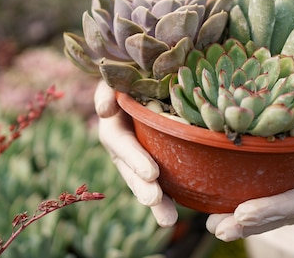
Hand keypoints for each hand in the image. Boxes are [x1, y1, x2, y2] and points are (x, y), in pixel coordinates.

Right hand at [95, 81, 178, 226]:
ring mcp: (142, 155)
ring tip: (168, 220)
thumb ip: (107, 91)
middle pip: (133, 172)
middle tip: (157, 202)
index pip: (123, 145)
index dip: (135, 159)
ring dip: (156, 201)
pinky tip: (187, 207)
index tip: (151, 174)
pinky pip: (165, 176)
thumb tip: (105, 111)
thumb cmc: (128, 74)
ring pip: (147, 181)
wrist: (142, 77)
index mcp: (114, 128)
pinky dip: (173, 192)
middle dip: (143, 189)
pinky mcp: (159, 156)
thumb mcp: (114, 78)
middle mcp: (126, 147)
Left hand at [206, 96, 293, 240]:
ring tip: (211, 225)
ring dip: (235, 223)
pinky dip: (233, 209)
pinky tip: (210, 211)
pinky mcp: (274, 195)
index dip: (269, 210)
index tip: (244, 213)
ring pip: (260, 217)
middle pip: (272, 218)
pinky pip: (253, 205)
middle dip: (245, 225)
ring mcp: (286, 201)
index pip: (293, 204)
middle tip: (219, 228)